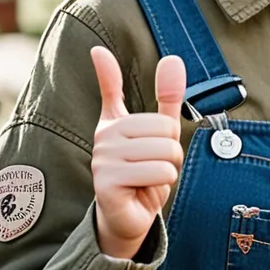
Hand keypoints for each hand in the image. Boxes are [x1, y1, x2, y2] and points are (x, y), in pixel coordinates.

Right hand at [90, 46, 185, 258]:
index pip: (112, 89)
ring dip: (169, 171)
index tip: (97, 50)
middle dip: (172, 153)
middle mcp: (104, 137)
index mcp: (114, 124)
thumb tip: (172, 58)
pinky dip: (162, 184)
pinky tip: (143, 192)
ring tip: (150, 181)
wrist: (130, 219)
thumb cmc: (145, 176)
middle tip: (154, 169)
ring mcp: (102, 159)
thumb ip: (168, 101)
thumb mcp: (161, 136)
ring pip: (165, 152)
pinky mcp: (106, 182)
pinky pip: (158, 172)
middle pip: (165, 129)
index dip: (106, 69)